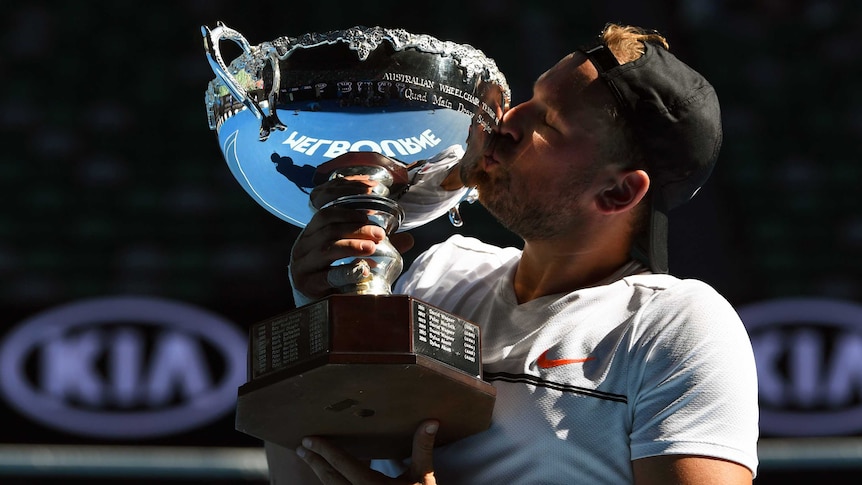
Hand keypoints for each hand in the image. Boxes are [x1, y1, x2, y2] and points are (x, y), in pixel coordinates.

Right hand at [290, 177, 413, 298]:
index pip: (326, 215)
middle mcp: (302, 248)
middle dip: (356, 229)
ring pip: (326, 249)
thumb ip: (375, 245)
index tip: (370, 216)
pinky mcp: (307, 286)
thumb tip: (409, 239)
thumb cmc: (333, 274)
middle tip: (380, 234)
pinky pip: (326, 276)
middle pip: (329, 231)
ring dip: (352, 245)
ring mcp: (302, 267)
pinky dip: (346, 271)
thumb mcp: (351, 255)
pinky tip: (362, 270)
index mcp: (310, 234)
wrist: (317, 306)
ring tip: (372, 247)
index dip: (348, 212)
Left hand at [295, 420, 438, 484]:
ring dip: (320, 474)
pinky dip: (331, 483)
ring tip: (310, 459)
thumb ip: (422, 449)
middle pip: (329, 479)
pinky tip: (327, 475)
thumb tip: (430, 422)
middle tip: (302, 447)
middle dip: (315, 462)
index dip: (324, 451)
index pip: (343, 465)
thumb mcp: (423, 476)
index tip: (309, 440)